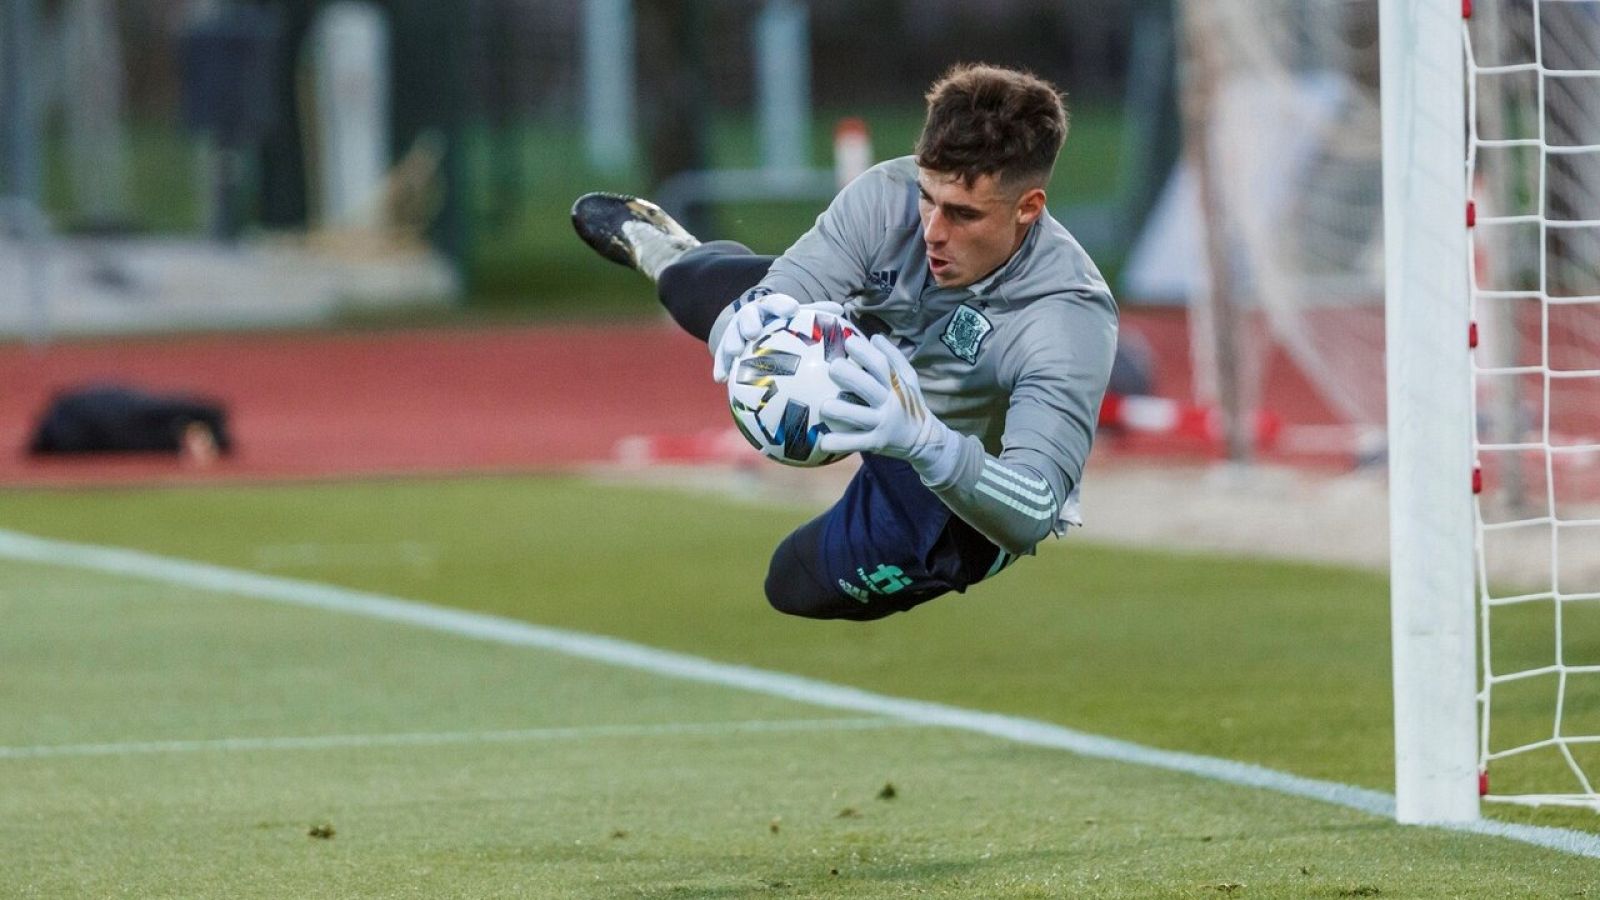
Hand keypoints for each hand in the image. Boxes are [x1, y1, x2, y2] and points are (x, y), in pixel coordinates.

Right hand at [711, 291, 843, 382]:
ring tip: (733, 352)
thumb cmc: (782, 325)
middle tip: (753, 331)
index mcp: (770, 308)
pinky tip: (720, 379)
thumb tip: (841, 310)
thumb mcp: (795, 318)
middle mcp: (750, 317)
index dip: (782, 305)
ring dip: (731, 342)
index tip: (791, 309)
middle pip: (749, 315)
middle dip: (750, 321)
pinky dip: (720, 366)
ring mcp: (735, 332)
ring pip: (731, 335)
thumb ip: (814, 315)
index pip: (776, 303)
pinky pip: (721, 358)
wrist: (752, 328)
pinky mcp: (725, 349)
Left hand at [817, 333, 952, 467]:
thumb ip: (894, 358)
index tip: (848, 342)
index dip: (864, 352)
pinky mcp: (876, 443)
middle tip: (832, 367)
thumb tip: (874, 337)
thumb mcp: (909, 379)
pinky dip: (839, 443)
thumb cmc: (908, 403)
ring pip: (860, 417)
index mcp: (895, 385)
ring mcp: (882, 424)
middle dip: (849, 376)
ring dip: (841, 410)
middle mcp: (889, 403)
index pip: (881, 364)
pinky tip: (823, 441)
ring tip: (824, 406)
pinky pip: (855, 443)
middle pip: (868, 387)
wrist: (922, 440)